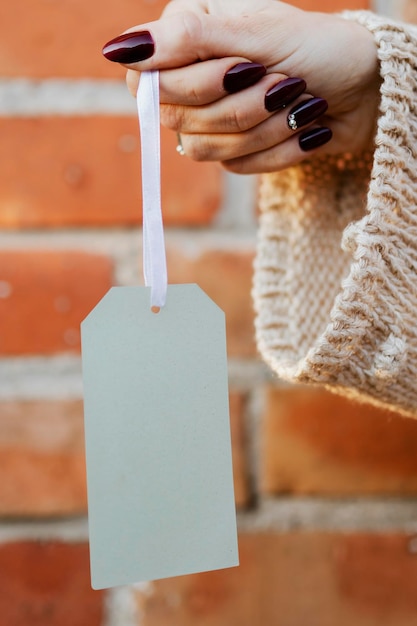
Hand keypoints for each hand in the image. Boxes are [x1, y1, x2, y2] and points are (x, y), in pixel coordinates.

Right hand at [102, 0, 379, 172]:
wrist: (363, 88)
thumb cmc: (316, 48)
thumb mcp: (256, 33)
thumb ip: (187, 39)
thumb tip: (119, 49)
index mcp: (186, 38)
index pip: (147, 81)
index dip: (192, 86)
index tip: (242, 68)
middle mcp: (190, 79)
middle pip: (177, 119)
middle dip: (241, 105)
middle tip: (284, 82)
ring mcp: (210, 119)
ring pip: (205, 149)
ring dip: (264, 128)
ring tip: (301, 102)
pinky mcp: (233, 152)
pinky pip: (236, 168)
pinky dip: (277, 149)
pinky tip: (305, 129)